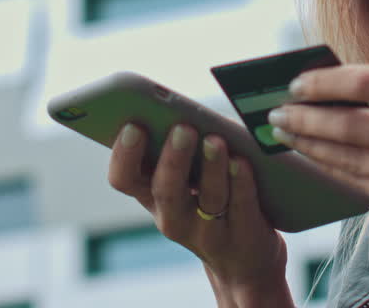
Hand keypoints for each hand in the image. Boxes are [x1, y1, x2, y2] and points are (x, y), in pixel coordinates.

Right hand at [107, 122, 291, 302]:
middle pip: (166, 190)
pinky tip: (242, 161)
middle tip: (183, 128)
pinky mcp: (242, 237)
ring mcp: (207, 232)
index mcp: (151, 197)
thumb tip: (186, 110)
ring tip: (215, 139)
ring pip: (208, 198)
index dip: (124, 155)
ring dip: (211, 167)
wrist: (244, 259)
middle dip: (173, 158)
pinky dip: (241, 182)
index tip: (133, 125)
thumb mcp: (186, 181)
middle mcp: (173, 218)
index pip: (124, 179)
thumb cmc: (209, 200)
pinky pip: (240, 206)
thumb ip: (180, 150)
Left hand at [268, 64, 368, 304]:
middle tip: (277, 112)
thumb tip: (338, 87)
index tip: (298, 82)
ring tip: (285, 134)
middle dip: (306, 117)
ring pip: (350, 157)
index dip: (326, 81)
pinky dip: (331, 168)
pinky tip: (313, 158)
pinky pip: (361, 183)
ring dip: (310, 145)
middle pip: (352, 123)